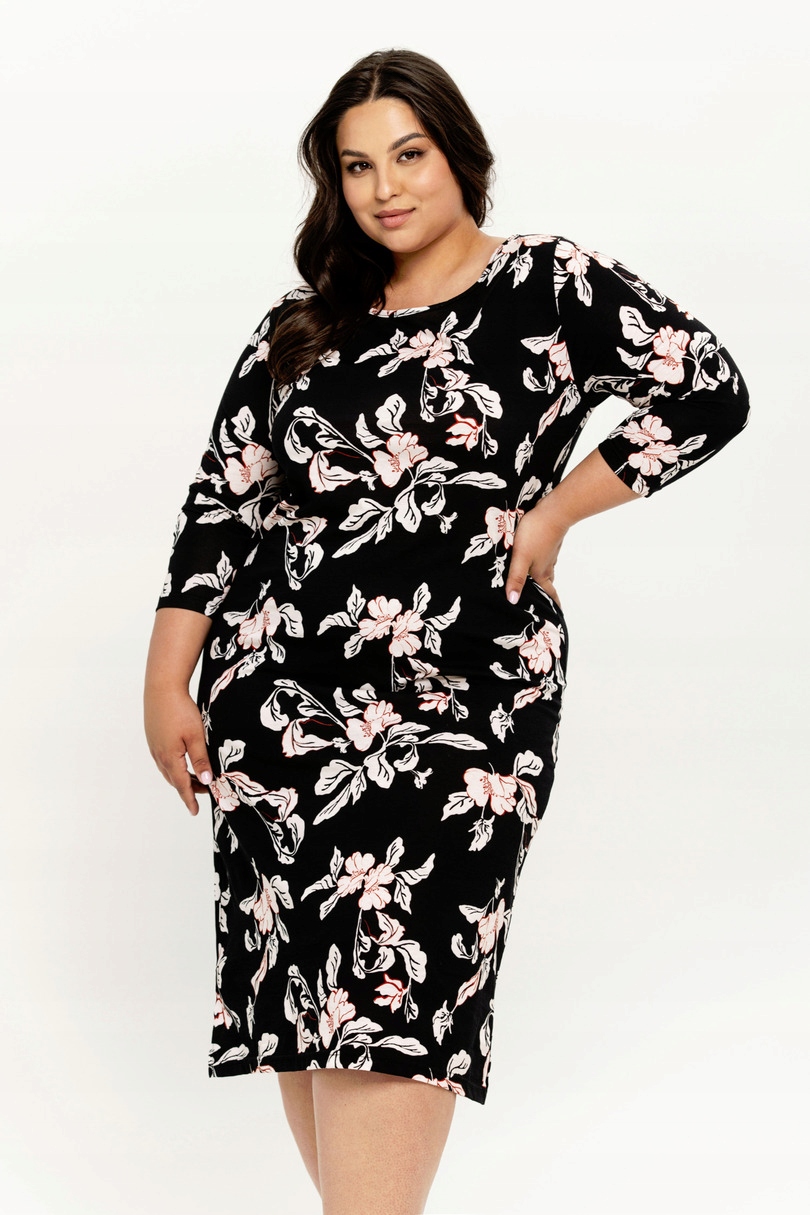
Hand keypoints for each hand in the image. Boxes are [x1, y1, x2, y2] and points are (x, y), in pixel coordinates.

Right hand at [144, 685, 212, 815]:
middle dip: (188, 788)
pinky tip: (181, 761)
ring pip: (168, 770)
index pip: (182, 785)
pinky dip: (173, 766)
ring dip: (181, 777)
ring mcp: (154, 746)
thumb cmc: (180, 710)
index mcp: (170, 757)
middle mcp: (159, 755)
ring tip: (196, 778)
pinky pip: (163, 760)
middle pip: (174, 779)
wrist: (161, 687)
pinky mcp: (153, 737)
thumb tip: (206, 782)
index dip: (190, 799)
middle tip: (205, 791)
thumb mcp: (196, 736)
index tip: (195, 811)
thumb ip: (201, 760)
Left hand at [505, 501, 568, 607]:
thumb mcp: (521, 558)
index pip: (548, 593)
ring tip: (537, 582)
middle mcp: (548, 564)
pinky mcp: (549, 540)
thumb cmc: (536, 534)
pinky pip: (546, 556)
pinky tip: (536, 558)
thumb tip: (513, 601)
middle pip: (548, 582)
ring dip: (543, 577)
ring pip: (547, 569)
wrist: (554, 511)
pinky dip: (542, 562)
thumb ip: (516, 578)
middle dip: (546, 593)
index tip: (555, 615)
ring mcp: (550, 552)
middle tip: (543, 602)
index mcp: (541, 572)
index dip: (552, 604)